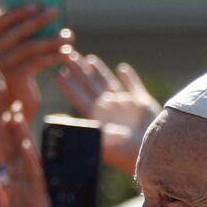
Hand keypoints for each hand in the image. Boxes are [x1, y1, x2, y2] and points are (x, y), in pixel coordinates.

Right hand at [0, 5, 73, 166]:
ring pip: (30, 46)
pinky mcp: (15, 78)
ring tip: (69, 35)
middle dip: (36, 19)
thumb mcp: (10, 68)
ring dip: (52, 38)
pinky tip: (68, 54)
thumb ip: (14, 46)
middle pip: (16, 31)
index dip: (15, 12)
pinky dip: (54, 56)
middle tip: (54, 10)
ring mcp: (2, 67)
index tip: (33, 2)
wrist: (3, 123)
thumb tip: (25, 22)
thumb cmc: (9, 95)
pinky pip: (38, 61)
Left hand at [0, 118, 97, 206]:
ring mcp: (34, 193)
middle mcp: (28, 187)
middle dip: (15, 130)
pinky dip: (29, 162)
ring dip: (21, 139)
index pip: (12, 158)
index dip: (8, 138)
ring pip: (26, 160)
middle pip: (19, 153)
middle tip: (13, 106)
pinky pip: (34, 178)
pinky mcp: (39, 203)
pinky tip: (25, 147)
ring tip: (16, 118)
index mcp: (18, 190)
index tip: (7, 116)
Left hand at [54, 54, 159, 173]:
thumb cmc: (124, 150)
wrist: (150, 152)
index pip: (78, 97)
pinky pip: (134, 86)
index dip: (69, 86)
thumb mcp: (98, 139)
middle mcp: (109, 110)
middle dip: (80, 71)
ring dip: (99, 71)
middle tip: (67, 55)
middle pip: (91, 86)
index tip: (57, 74)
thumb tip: (56, 120)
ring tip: (90, 59)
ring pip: (109, 83)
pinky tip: (122, 69)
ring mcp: (125, 105)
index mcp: (97, 118)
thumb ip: (80, 127)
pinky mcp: (142, 103)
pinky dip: (129, 77)